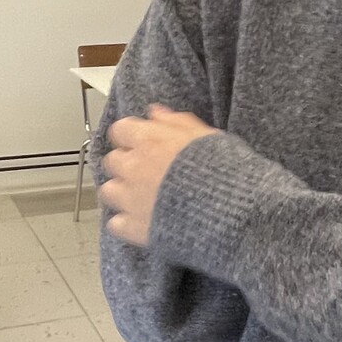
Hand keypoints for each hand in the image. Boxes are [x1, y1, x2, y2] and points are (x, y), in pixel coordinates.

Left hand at [99, 104, 218, 245]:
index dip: (131, 138)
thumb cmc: (224, 172)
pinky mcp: (134, 228)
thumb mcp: (206, 137)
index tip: (141, 145)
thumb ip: (176, 122)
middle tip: (145, 173)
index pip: (120, 130)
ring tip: (143, 199)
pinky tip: (144, 222)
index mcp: (149, 140)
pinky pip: (116, 224)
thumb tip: (155, 113)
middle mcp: (133, 167)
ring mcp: (130, 199)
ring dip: (122, 194)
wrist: (232, 213)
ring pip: (109, 191)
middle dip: (126, 166)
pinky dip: (126, 223)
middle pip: (112, 161)